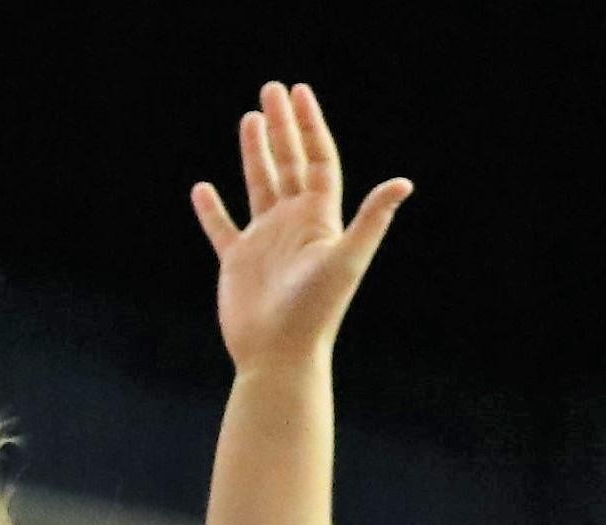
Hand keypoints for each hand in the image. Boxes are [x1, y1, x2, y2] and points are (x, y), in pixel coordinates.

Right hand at [191, 82, 411, 372]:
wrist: (281, 355)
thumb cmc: (316, 311)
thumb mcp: (345, 259)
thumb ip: (372, 219)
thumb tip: (403, 183)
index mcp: (320, 219)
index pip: (317, 160)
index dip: (310, 125)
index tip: (299, 92)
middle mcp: (295, 225)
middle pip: (289, 163)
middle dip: (282, 126)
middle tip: (271, 88)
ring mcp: (266, 242)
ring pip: (260, 185)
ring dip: (254, 153)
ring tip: (249, 118)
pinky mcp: (238, 262)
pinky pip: (222, 227)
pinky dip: (212, 209)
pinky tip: (202, 188)